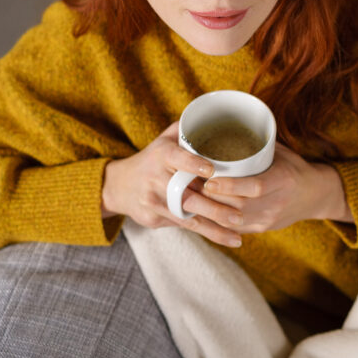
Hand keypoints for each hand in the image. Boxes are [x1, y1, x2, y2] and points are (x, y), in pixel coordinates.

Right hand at [101, 122, 244, 247]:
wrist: (119, 186)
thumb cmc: (153, 159)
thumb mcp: (165, 140)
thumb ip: (188, 130)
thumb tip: (218, 118)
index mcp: (161, 155)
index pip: (177, 158)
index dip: (193, 164)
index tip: (211, 170)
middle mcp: (155, 179)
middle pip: (186, 196)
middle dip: (214, 208)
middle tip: (239, 214)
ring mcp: (153, 201)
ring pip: (187, 217)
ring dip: (214, 227)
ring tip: (237, 234)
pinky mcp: (153, 219)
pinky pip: (184, 226)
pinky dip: (207, 233)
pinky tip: (228, 238)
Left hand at [201, 143, 352, 233]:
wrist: (315, 195)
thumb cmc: (293, 166)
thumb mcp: (280, 152)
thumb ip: (255, 143)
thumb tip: (224, 124)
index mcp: (284, 180)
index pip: (255, 187)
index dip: (230, 186)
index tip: (208, 179)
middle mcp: (277, 203)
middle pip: (240, 206)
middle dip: (212, 199)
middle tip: (188, 188)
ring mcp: (269, 219)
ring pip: (234, 221)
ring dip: (209, 212)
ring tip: (188, 199)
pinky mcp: (262, 229)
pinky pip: (235, 229)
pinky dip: (215, 221)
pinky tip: (200, 212)